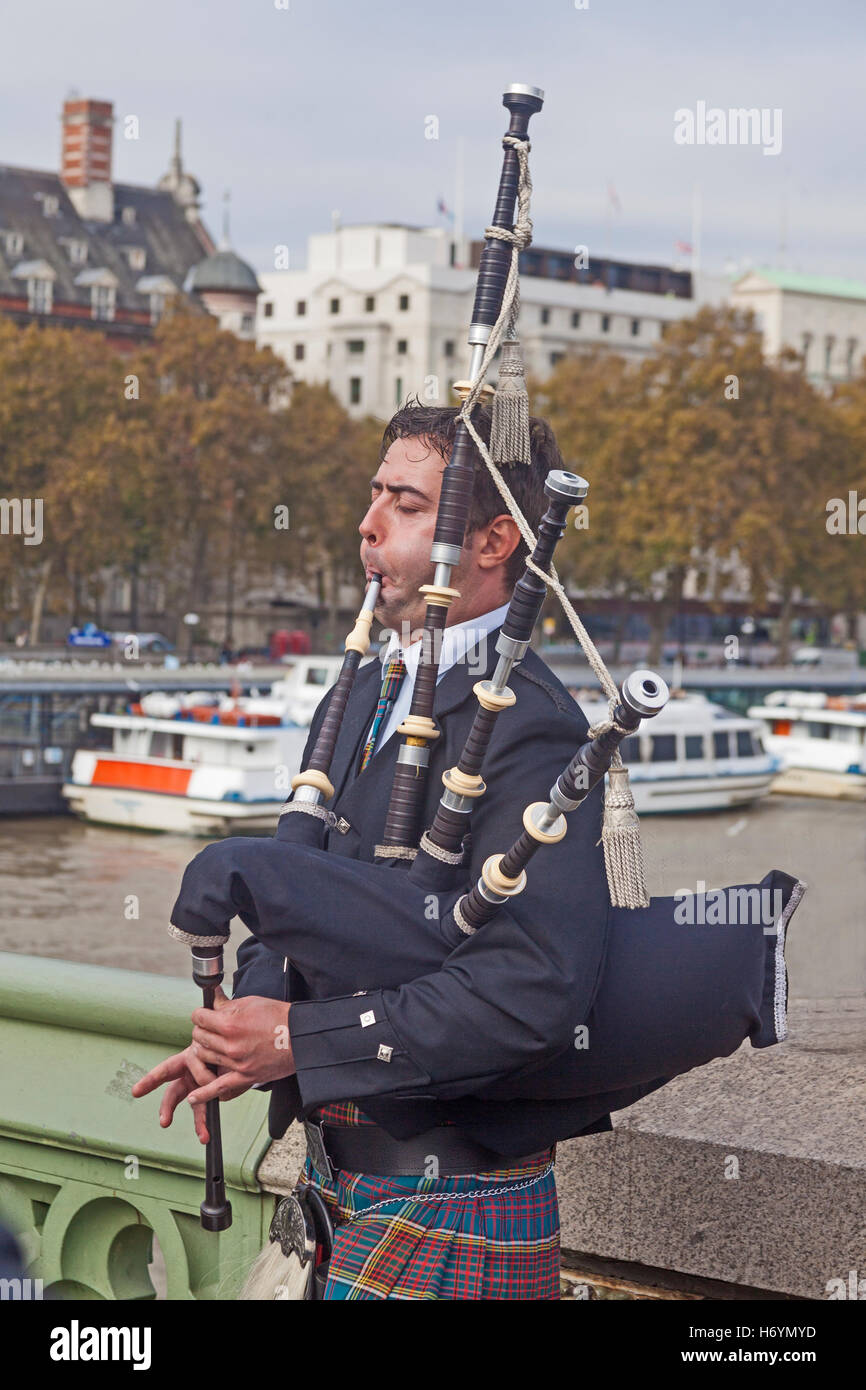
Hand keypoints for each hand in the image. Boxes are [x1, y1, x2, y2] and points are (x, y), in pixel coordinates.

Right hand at [131, 1043, 251, 1143]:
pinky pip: (203, 1112)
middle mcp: (190, 1073)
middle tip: (163, 1122)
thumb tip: (213, 1087)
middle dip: (167, 1107)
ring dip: (198, 1120)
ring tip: (202, 1136)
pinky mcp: (207, 1096)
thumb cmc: (230, 1049)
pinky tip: (204, 1136)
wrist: (243, 1054)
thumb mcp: (223, 1055)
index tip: (136, 1093)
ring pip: (192, 1105)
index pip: (168, 1069)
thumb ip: (215, 1069)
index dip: (151, 1080)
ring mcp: (197, 1086)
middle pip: (173, 1091)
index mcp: (190, 1056)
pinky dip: (204, 1124)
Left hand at [188, 986, 295, 1105]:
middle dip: (201, 1030)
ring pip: (204, 1057)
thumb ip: (227, 1003)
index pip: (199, 1018)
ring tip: (209, 1046)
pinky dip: (203, 1094)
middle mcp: (230, 1044)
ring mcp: (236, 1062)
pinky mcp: (244, 1077)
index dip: (200, 1014)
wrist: (301, 1037)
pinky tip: (192, 1097)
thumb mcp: (252, 1003)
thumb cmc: (279, 1017)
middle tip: (209, 1028)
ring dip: (202, 1050)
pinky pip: (218, 1087)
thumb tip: (212, 997)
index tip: (204, 1015)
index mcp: (231, 1023)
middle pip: (199, 1037)